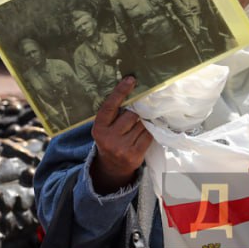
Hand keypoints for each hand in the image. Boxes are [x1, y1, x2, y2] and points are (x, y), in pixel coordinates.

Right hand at [89, 76, 151, 193]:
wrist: (113, 167)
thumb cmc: (111, 140)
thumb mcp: (106, 127)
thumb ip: (114, 113)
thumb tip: (133, 92)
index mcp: (99, 128)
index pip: (110, 107)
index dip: (120, 92)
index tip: (131, 79)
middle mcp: (108, 138)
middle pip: (131, 115)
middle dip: (136, 112)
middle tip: (136, 115)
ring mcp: (122, 147)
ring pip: (141, 124)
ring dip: (144, 123)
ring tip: (138, 127)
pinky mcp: (135, 155)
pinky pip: (148, 135)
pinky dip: (149, 132)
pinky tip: (144, 134)